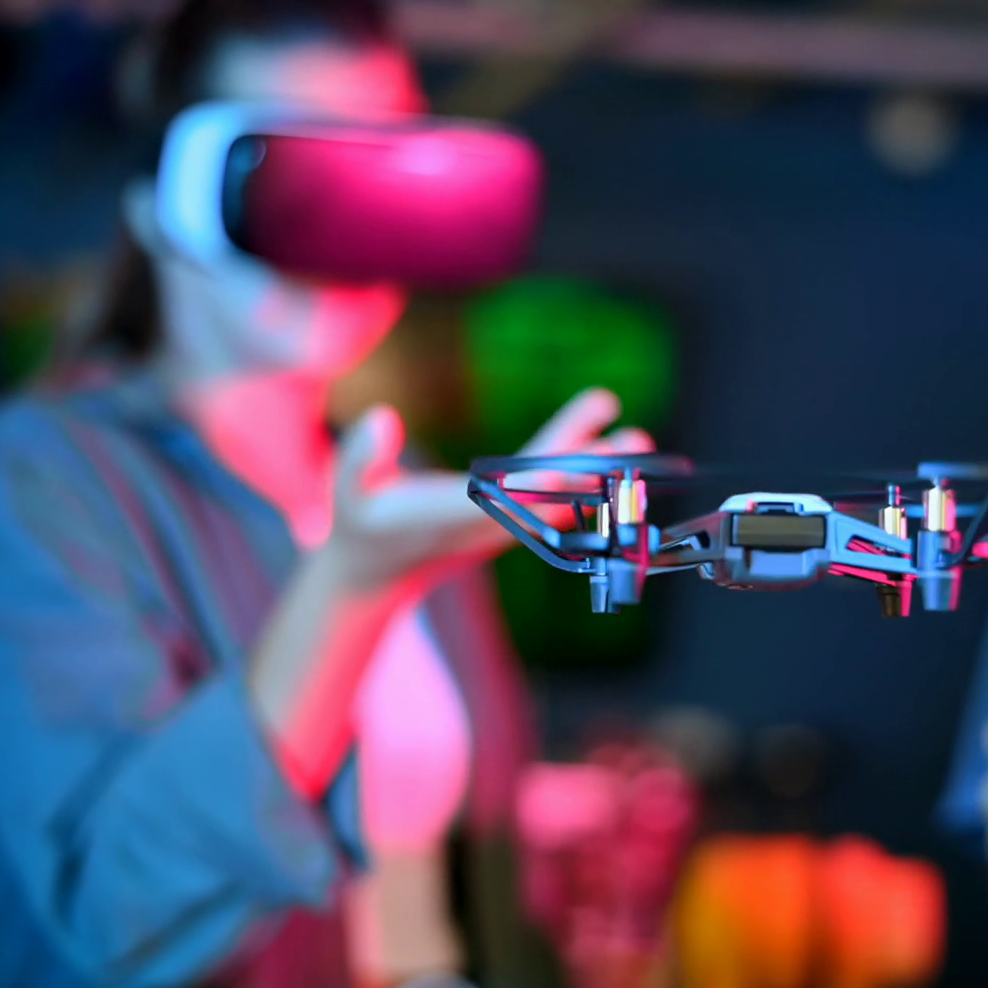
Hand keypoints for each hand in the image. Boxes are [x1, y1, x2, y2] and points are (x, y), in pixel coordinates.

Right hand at [327, 386, 650, 593]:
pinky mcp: (511, 510)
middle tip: (634, 446)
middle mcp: (493, 521)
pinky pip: (551, 478)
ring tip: (639, 435)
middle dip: (592, 471)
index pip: (507, 502)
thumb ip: (359, 457)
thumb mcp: (348, 492)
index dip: (540, 484)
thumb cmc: (361, 525)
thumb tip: (382, 419)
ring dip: (599, 462)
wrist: (378, 568)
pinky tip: (603, 419)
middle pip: (551, 494)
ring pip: (560, 486)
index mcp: (456, 518)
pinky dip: (578, 453)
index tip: (572, 465)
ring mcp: (506, 519)